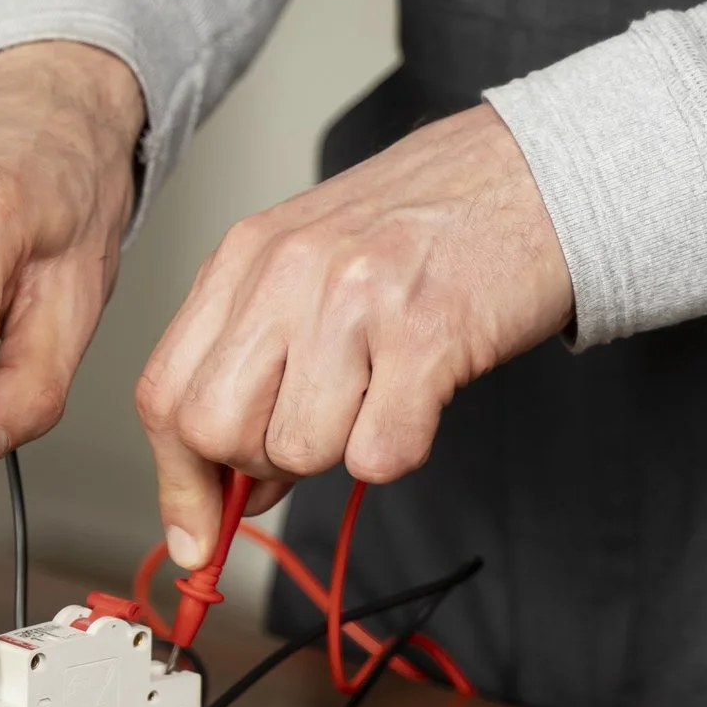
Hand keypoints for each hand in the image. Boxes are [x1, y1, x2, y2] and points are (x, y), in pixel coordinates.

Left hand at [135, 105, 572, 564]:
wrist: (540, 173)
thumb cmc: (426, 226)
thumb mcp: (309, 269)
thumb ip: (254, 363)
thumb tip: (226, 490)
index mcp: (246, 258)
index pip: (165, 393)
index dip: (177, 479)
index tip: (196, 533)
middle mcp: (287, 272)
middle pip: (214, 430)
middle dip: (256, 465)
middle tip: (314, 432)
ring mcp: (355, 300)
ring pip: (298, 449)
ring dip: (339, 449)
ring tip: (380, 389)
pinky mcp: (428, 334)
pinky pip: (378, 454)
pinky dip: (399, 448)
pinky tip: (420, 394)